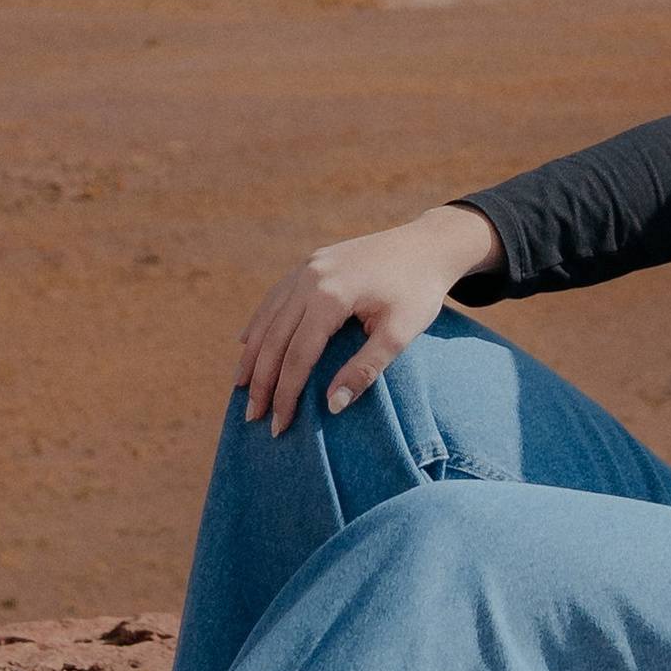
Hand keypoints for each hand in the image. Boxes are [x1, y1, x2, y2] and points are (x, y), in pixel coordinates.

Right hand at [233, 206, 499, 435]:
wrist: (428, 245)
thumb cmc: (419, 292)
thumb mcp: (401, 334)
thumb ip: (365, 370)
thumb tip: (332, 407)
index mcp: (332, 295)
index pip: (297, 355)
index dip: (285, 393)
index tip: (278, 425)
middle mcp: (311, 278)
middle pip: (274, 338)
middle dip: (261, 381)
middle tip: (251, 417)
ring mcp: (308, 267)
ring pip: (268, 316)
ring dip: (252, 354)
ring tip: (241, 387)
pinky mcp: (311, 263)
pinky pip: (276, 298)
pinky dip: (259, 323)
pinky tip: (247, 343)